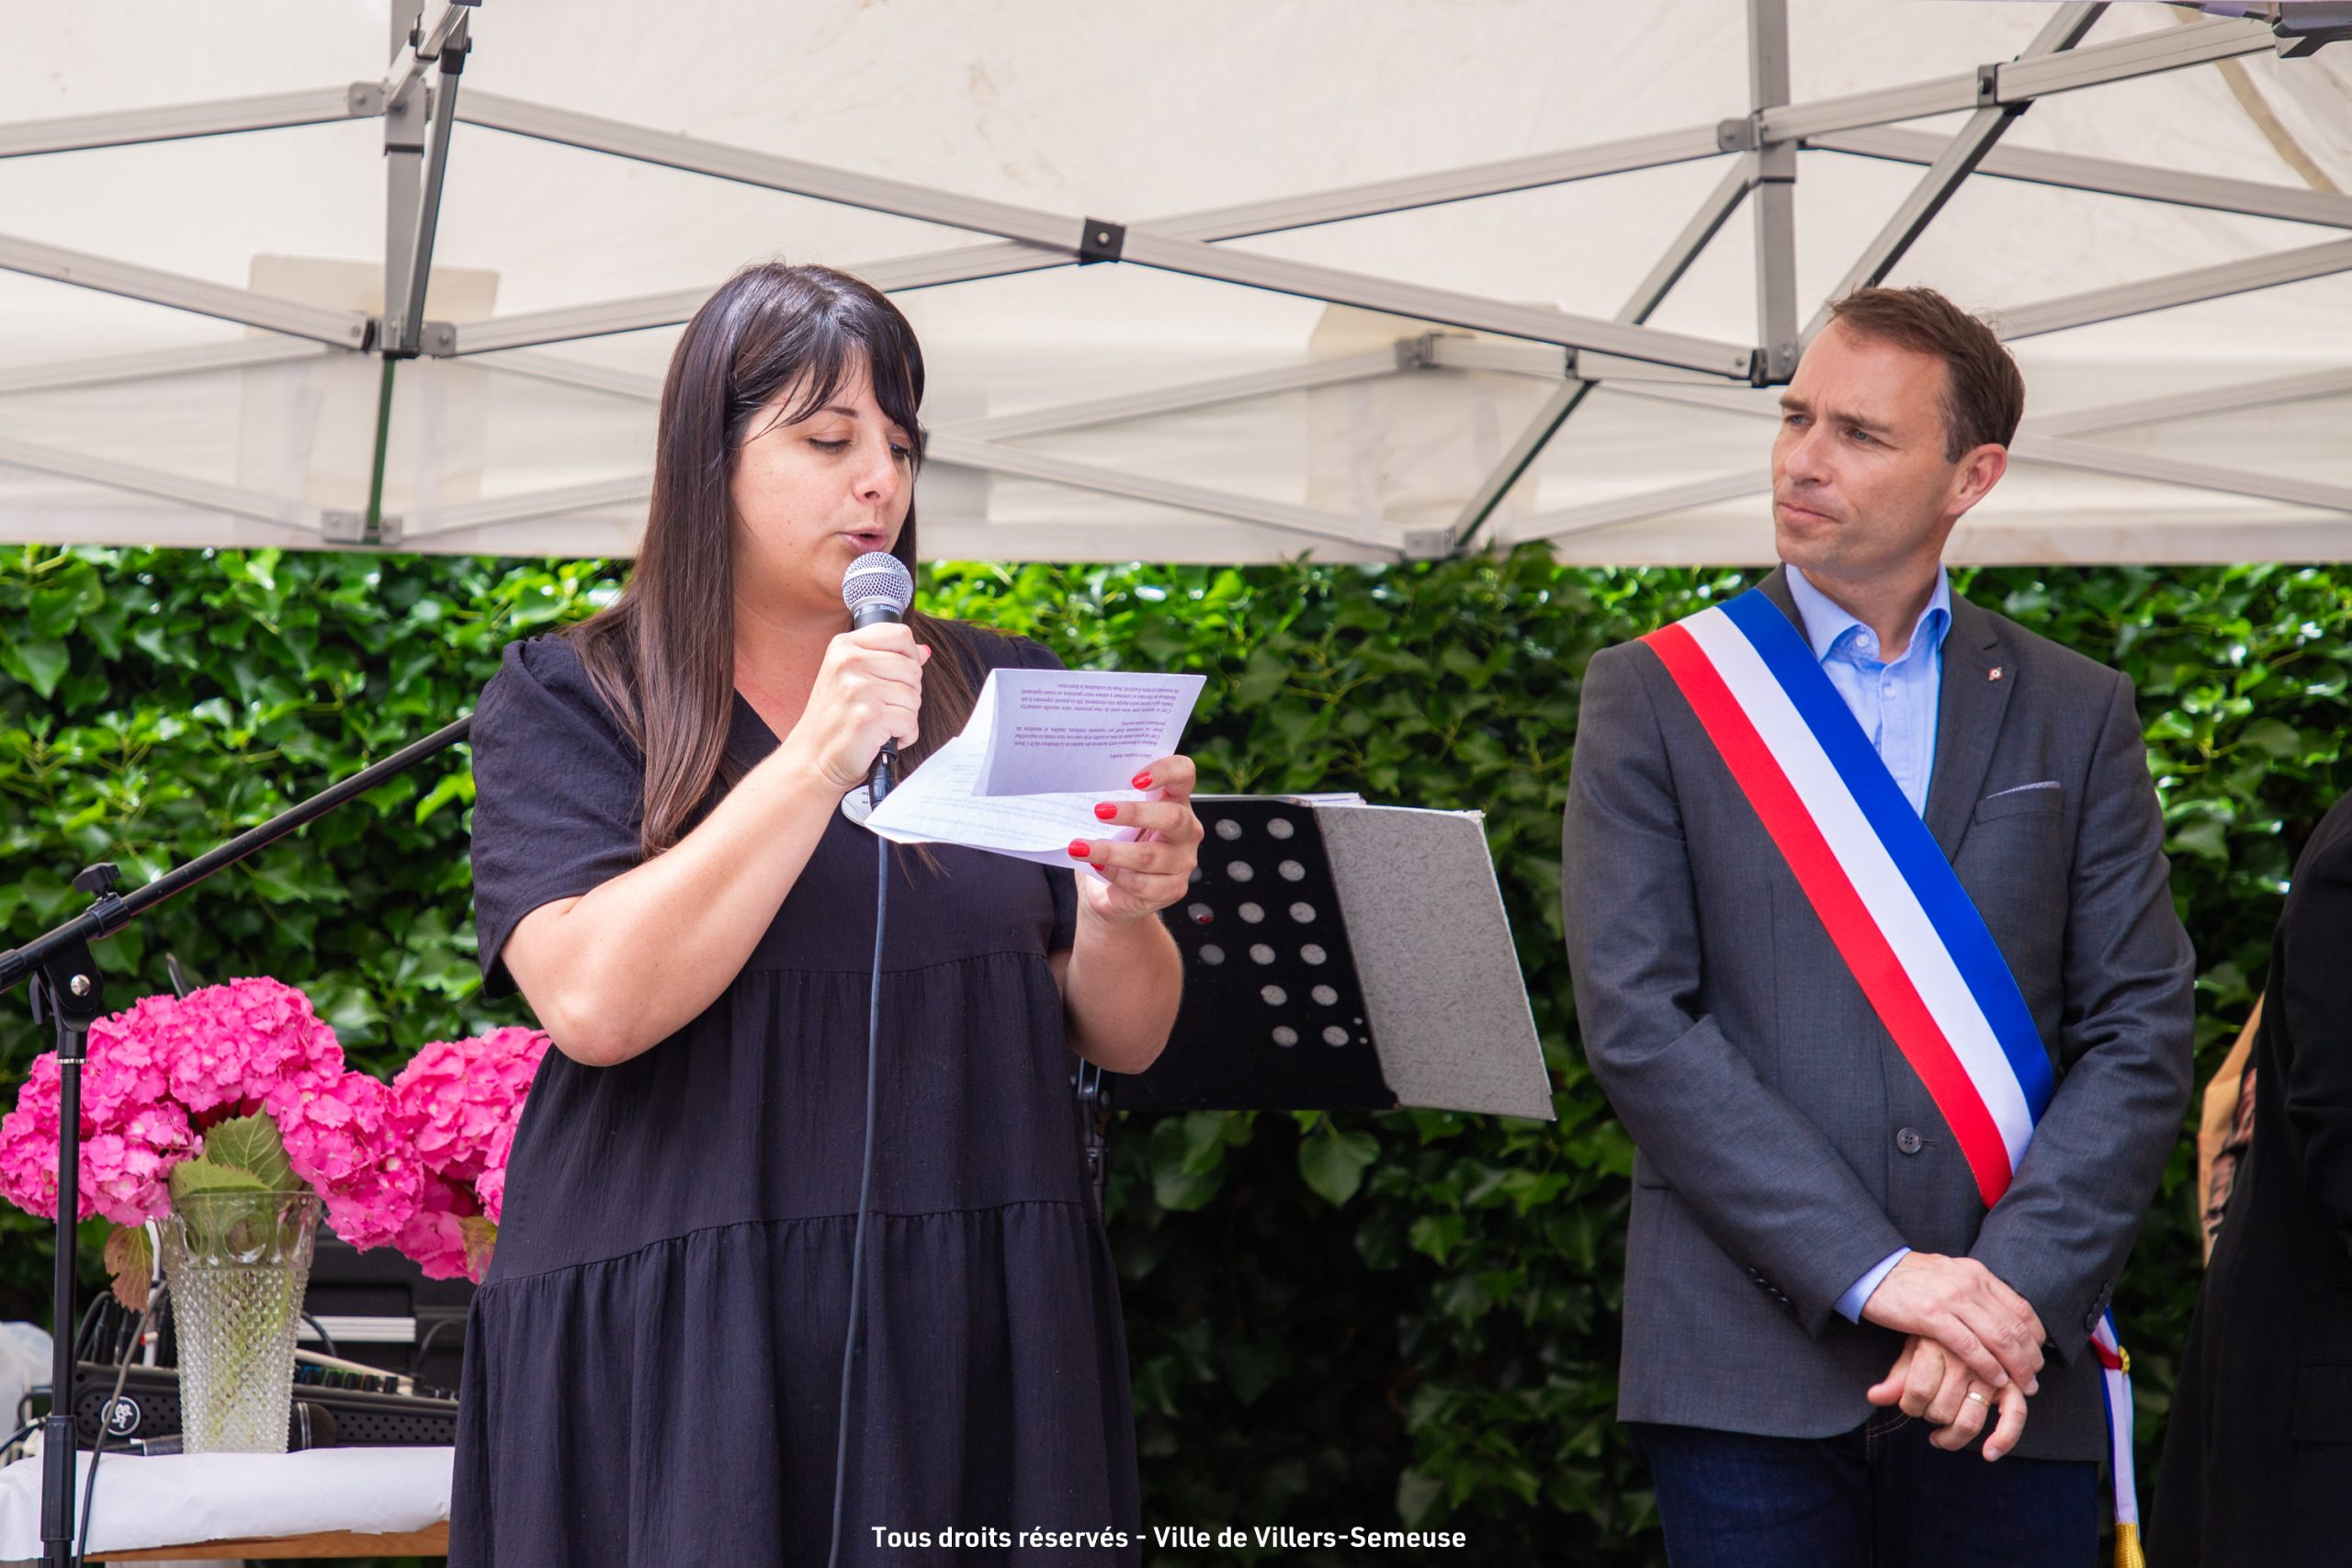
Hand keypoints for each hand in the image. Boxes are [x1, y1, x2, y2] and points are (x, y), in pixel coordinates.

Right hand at [778, 624, 928, 792]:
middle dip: (907, 693)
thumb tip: (924, 651)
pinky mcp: (870, 717)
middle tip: (880, 708)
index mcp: (844, 646)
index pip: (901, 635)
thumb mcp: (852, 679)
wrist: (811, 759)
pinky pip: (910, 722)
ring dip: (905, 716)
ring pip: (914, 696)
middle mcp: (849, 662)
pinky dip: (903, 736)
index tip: (893, 678)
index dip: (909, 658)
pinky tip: (881, 738)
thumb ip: (887, 660)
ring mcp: (859, 689)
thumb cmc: (835, 720)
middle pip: (913, 668)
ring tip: (878, 724)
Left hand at [1070, 755, 1202, 925]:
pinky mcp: (1173, 889)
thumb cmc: (1115, 845)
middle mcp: (1186, 829)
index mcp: (1176, 800)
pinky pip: (1142, 883)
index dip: (1165, 771)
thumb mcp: (1115, 819)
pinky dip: (1114, 874)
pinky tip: (1097, 867)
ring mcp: (1183, 861)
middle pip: (1172, 817)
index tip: (1135, 779)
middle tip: (1099, 811)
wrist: (1111, 893)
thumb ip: (1112, 801)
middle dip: (1134, 813)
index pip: (1184, 774)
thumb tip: (1081, 789)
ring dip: (1109, 851)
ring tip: (1080, 847)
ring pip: (1148, 855)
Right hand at [1859, 1251, 2044, 1393]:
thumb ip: (1974, 1291)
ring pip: (1998, 1338)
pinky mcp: (1931, 1316)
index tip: (2038, 1357)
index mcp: (1976, 1273)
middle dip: (2030, 1358)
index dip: (2036, 1337)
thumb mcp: (1948, 1275)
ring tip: (2023, 1386)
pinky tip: (1996, 1381)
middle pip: (2014, 1326)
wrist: (1869, 1269)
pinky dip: (1988, 1366)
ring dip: (2016, 1367)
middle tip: (2034, 1380)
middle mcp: (1969, 1283)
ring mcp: (1951, 1299)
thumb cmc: (1908, 1279)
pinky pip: (1970, 1346)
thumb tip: (2000, 1314)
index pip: (2021, 1307)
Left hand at [1866, 1335, 2028, 1460]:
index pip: (1917, 1392)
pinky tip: (1990, 1452)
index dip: (1909, 1406)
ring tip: (1943, 1432)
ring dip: (1954, 1434)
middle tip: (1927, 1413)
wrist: (1969, 1311)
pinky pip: (2014, 1413)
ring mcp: (1991, 1370)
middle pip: (1941, 1410)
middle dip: (1930, 1419)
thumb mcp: (1911, 1349)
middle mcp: (1964, 1358)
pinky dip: (2003, 1438)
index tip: (1908, 1404)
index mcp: (1935, 1345)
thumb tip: (1874, 1398)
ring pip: (1970, 1418)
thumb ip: (1896, 1376)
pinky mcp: (2012, 1380)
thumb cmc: (1936, 1336)